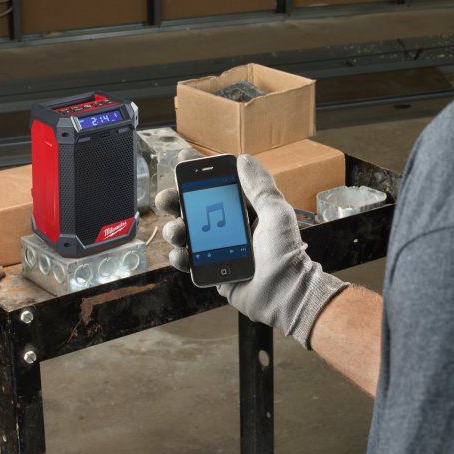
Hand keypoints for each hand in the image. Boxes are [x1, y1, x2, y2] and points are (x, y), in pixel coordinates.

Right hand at [155, 152, 348, 348]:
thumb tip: (244, 159)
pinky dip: (179, 257)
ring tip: (178, 231)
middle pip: (193, 208)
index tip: (184, 164)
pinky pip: (188, 260)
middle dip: (176, 201)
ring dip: (175, 228)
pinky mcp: (211, 270)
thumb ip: (260, 187)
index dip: (199, 174)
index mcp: (244, 210)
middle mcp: (228, 226)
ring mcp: (217, 248)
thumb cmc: (285, 253)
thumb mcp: (277, 213)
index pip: (217, 186)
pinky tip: (182, 255)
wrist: (283, 294)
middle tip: (167, 199)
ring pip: (186, 233)